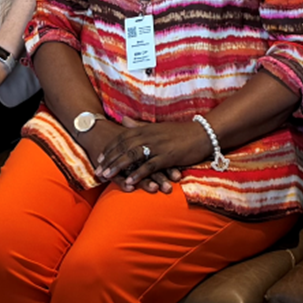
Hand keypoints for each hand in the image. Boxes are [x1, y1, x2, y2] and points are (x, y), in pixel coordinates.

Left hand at [96, 121, 212, 189]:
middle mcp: (149, 136)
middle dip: (110, 159)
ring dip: (119, 166)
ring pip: (133, 156)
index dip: (110, 148)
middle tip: (98, 170)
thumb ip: (139, 126)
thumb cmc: (180, 132)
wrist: (203, 134)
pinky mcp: (168, 156)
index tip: (100, 157)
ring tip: (107, 176)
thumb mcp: (157, 127)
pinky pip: (149, 166)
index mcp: (146, 129)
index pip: (123, 138)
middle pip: (124, 147)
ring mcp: (158, 146)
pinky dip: (138, 173)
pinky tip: (129, 181)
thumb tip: (122, 121)